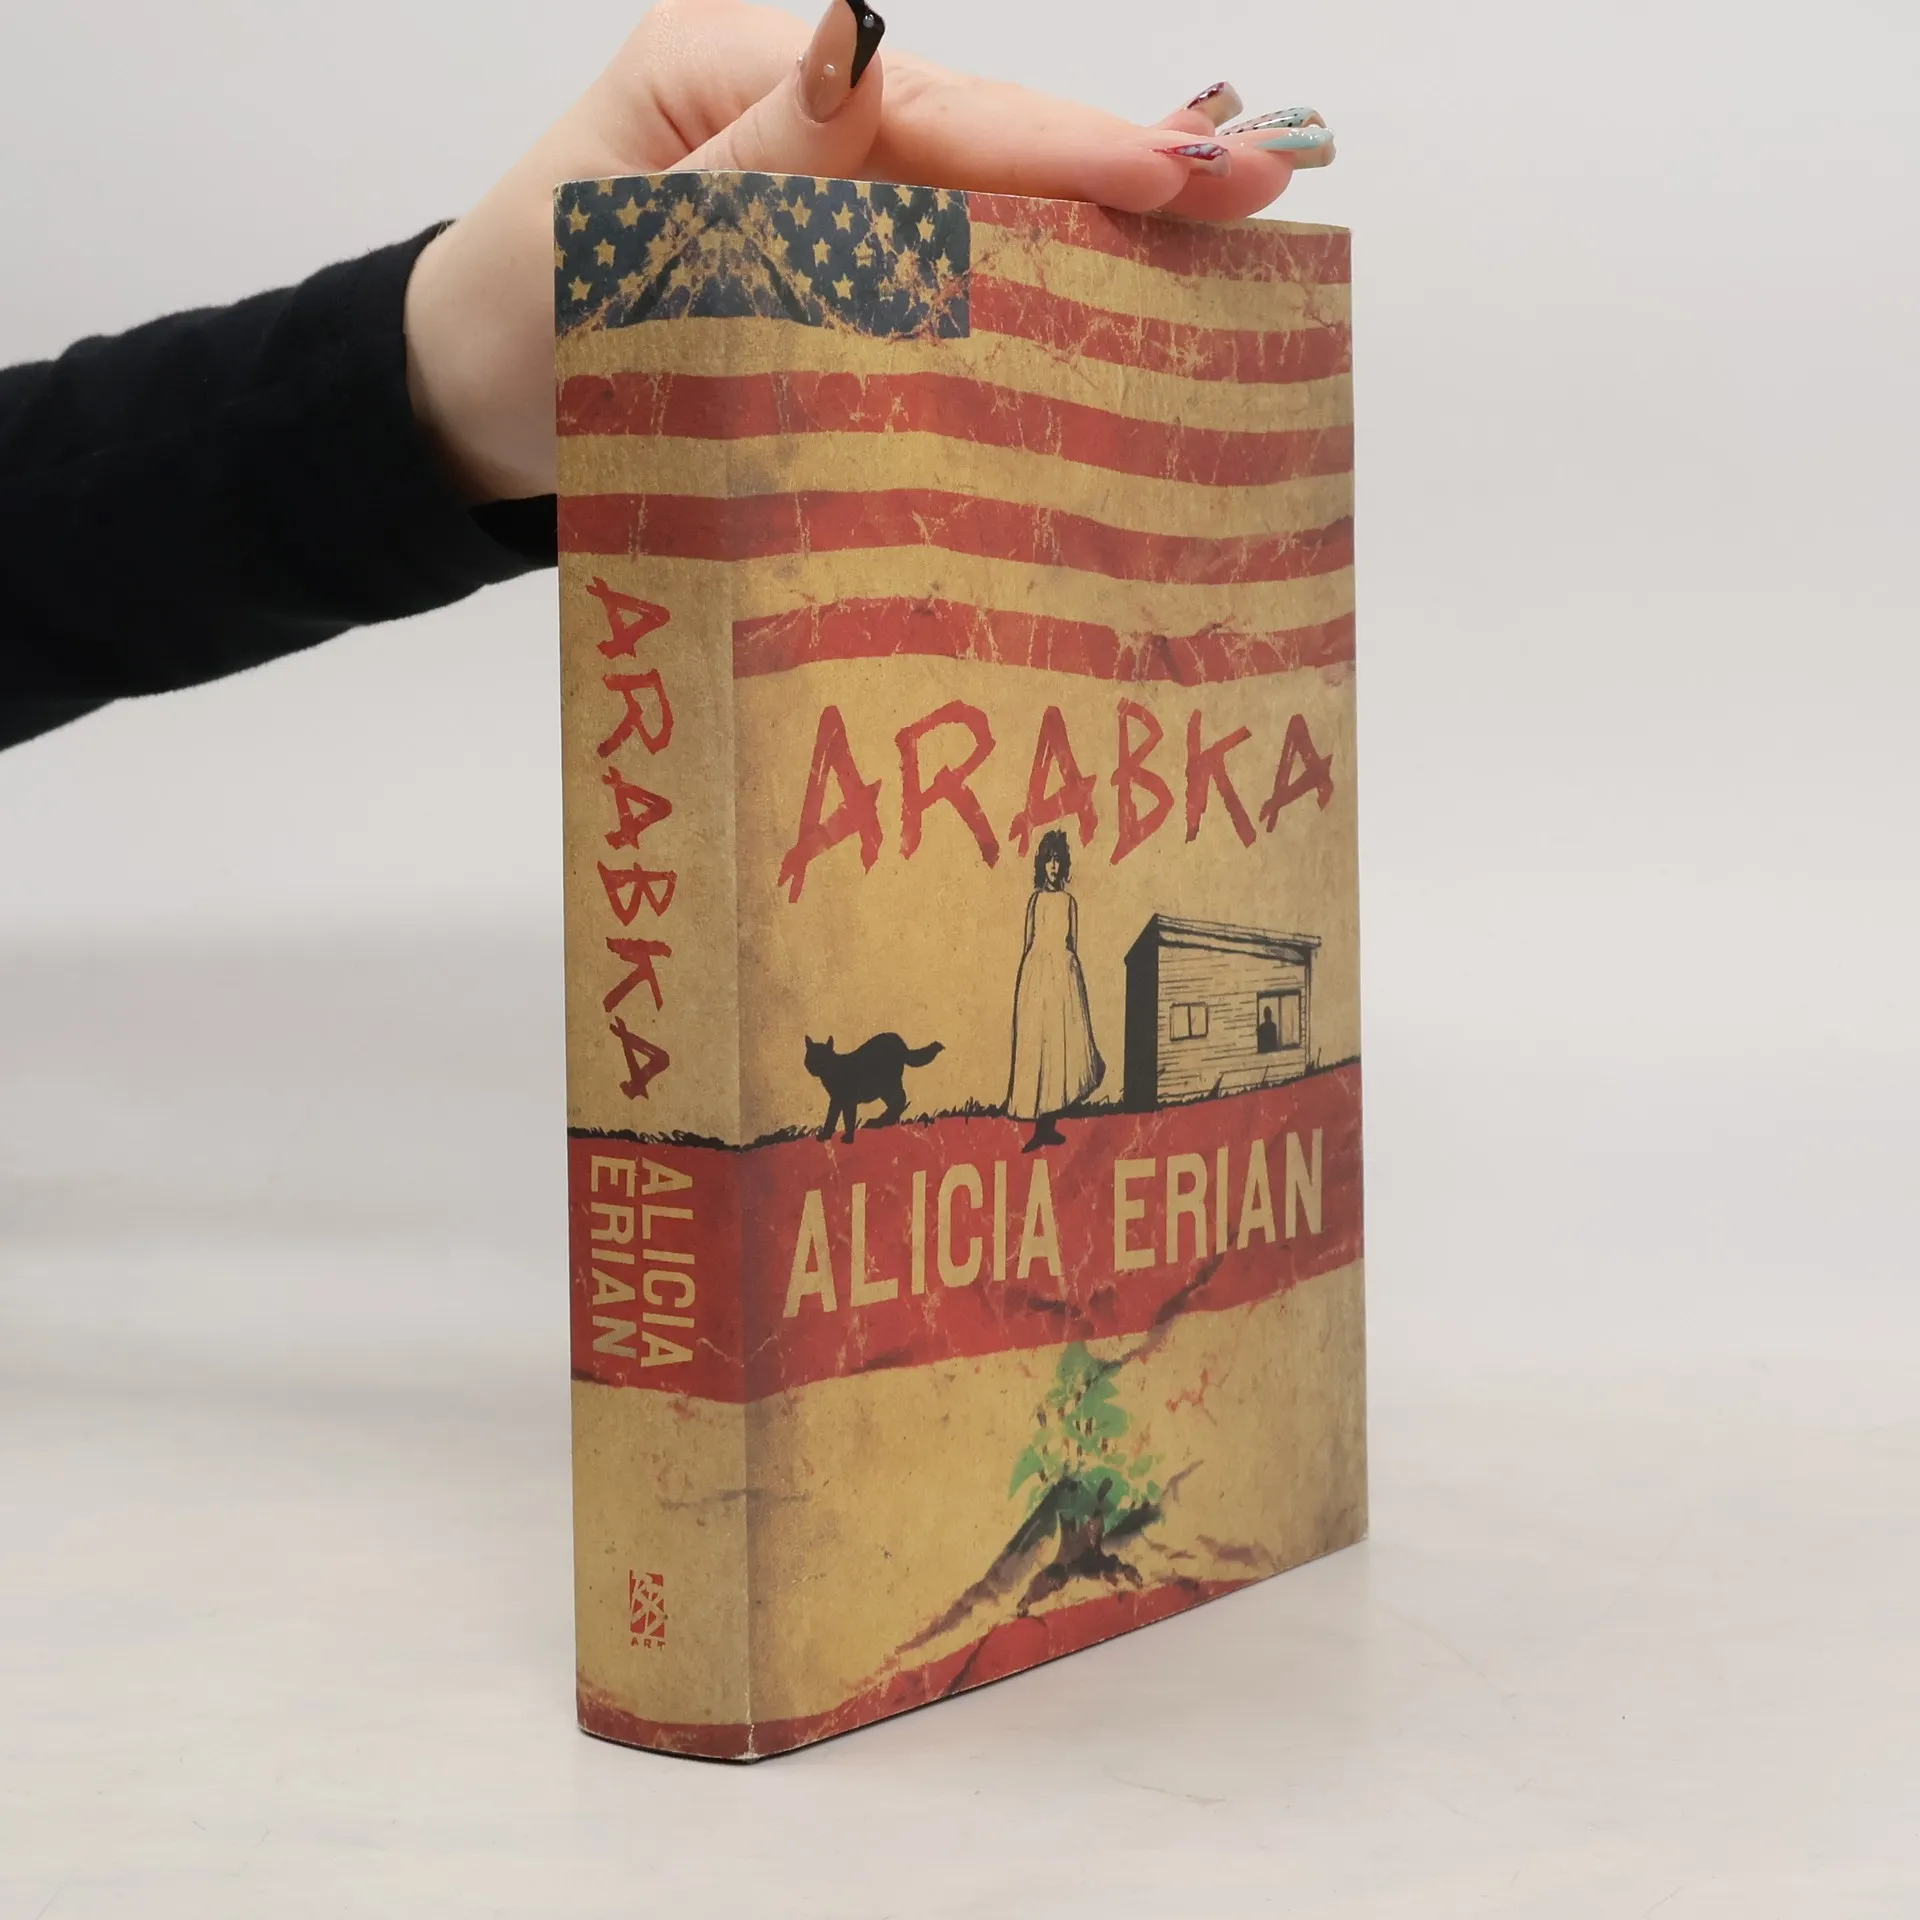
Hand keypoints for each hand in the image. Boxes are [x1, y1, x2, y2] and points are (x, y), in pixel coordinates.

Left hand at [404, 0, 1333, 504]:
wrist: (468, 406)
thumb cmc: (522, 323)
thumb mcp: (621, 236)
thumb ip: (757, 159)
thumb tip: (862, 41)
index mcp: (739, 73)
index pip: (932, 107)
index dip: (1061, 143)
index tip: (1179, 172)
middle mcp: (798, 118)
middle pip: (984, 137)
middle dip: (1121, 163)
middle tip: (1264, 183)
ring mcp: (820, 191)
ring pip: (981, 200)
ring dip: (1102, 221)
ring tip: (1232, 226)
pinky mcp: (828, 266)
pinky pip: (946, 266)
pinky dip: (1034, 283)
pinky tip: (1121, 297)